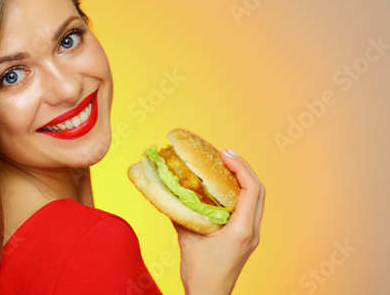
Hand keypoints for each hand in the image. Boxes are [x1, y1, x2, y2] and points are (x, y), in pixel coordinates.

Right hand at [175, 148, 264, 294]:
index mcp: (242, 230)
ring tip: (224, 165)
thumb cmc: (200, 274)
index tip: (223, 154)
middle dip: (243, 167)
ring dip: (242, 178)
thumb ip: (180, 214)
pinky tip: (222, 186)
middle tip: (224, 154)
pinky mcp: (246, 236)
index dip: (240, 167)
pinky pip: (248, 207)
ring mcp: (251, 234)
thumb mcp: (187, 240)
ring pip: (256, 198)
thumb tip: (170, 190)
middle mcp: (252, 230)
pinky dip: (238, 191)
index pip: (252, 189)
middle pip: (258, 190)